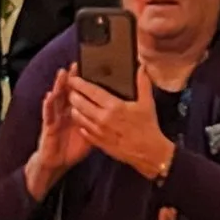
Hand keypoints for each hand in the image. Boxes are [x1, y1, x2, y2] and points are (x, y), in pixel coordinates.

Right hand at [24, 66, 91, 198]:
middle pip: (68, 91)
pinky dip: (48, 105)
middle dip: (72, 78)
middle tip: (76, 64)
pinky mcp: (48, 125)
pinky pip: (48, 114)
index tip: (90, 68)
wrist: (57, 162)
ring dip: (59, 86)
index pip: (81, 93)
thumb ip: (99, 119)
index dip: (84, 81)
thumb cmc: (74, 146)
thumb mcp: (91, 132)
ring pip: (57, 98)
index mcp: (77, 110)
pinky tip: (48, 96)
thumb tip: (116, 110)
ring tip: (62, 74)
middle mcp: (65, 110)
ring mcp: (55, 116)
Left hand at [69, 65, 176, 181]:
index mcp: (113, 106)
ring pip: (78, 117)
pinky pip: (83, 130)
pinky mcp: (98, 142)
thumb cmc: (148, 126)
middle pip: (80, 103)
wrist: (149, 153)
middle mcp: (102, 118)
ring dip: (74, 108)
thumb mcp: (147, 103)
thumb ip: (143, 83)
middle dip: (73, 94)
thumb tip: (142, 66)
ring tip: (74, 102)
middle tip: (71, 88)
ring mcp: (98, 132)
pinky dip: (80, 123)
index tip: (73, 77)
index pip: (91, 91)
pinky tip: (81, 118)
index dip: (79, 83)